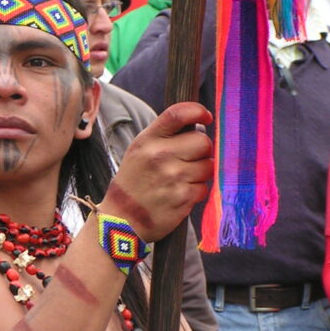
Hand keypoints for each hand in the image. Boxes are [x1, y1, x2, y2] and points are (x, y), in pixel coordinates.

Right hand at [99, 102, 212, 241]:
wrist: (121, 219)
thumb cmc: (133, 182)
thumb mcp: (139, 151)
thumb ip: (164, 136)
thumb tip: (199, 126)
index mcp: (148, 140)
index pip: (179, 114)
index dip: (198, 111)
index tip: (206, 117)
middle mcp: (160, 155)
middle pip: (203, 141)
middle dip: (202, 149)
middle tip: (191, 158)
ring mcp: (173, 177)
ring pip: (208, 165)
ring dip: (201, 172)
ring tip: (183, 178)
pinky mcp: (183, 197)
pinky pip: (204, 187)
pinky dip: (197, 190)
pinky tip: (181, 193)